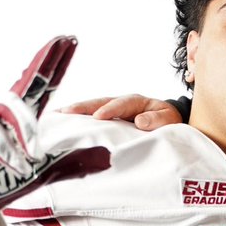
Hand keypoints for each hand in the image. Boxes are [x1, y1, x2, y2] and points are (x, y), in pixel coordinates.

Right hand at [0, 36, 111, 225]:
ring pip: (8, 108)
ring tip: (36, 153)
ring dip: (25, 130)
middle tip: (61, 41)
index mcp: (24, 116)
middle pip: (26, 83)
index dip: (55, 63)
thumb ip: (75, 163)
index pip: (44, 86)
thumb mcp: (48, 173)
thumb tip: (108, 158)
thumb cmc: (6, 180)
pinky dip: (7, 150)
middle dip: (44, 63)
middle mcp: (4, 110)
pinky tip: (19, 164)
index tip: (70, 40)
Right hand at [59, 94, 181, 129]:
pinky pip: (91, 118)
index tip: (99, 116)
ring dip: (76, 111)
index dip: (110, 109)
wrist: (168, 122)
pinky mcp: (108, 120)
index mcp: (137, 102)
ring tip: (57, 116)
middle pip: (100, 102)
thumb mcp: (169, 119)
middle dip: (84, 106)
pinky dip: (78, 120)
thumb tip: (139, 121)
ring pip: (92, 108)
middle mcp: (121, 103)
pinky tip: (62, 123)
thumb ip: (157, 120)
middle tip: (66, 112)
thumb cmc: (168, 120)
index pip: (122, 104)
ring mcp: (113, 111)